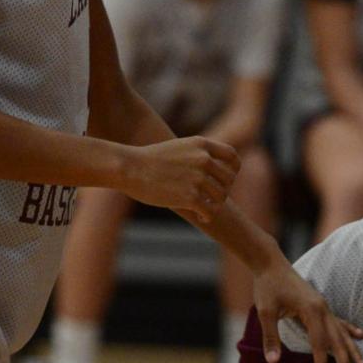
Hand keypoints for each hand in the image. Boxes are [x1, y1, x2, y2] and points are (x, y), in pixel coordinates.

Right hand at [119, 135, 238, 215]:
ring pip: (221, 197)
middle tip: (211, 198)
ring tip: (204, 208)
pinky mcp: (190, 197)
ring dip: (215, 205)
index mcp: (201, 144)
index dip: (234, 169)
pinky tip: (201, 217)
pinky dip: (207, 216)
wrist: (129, 167)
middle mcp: (203, 159)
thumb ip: (198, 155)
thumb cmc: (149, 160)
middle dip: (222, 190)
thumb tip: (213, 171)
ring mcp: (198, 178)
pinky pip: (210, 211)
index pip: (232, 156)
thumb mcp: (179, 148)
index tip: (226, 178)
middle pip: (228, 179)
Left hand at [251, 266, 362, 362]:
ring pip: (342, 333)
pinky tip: (360, 336)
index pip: (319, 343)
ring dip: (352, 350)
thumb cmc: (268, 287)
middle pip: (336, 341)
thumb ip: (270, 338)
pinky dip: (349, 330)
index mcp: (311, 311)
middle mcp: (322, 309)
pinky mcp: (321, 305)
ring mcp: (324, 307)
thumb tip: (273, 362)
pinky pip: (339, 321)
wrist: (271, 264)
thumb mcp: (265, 312)